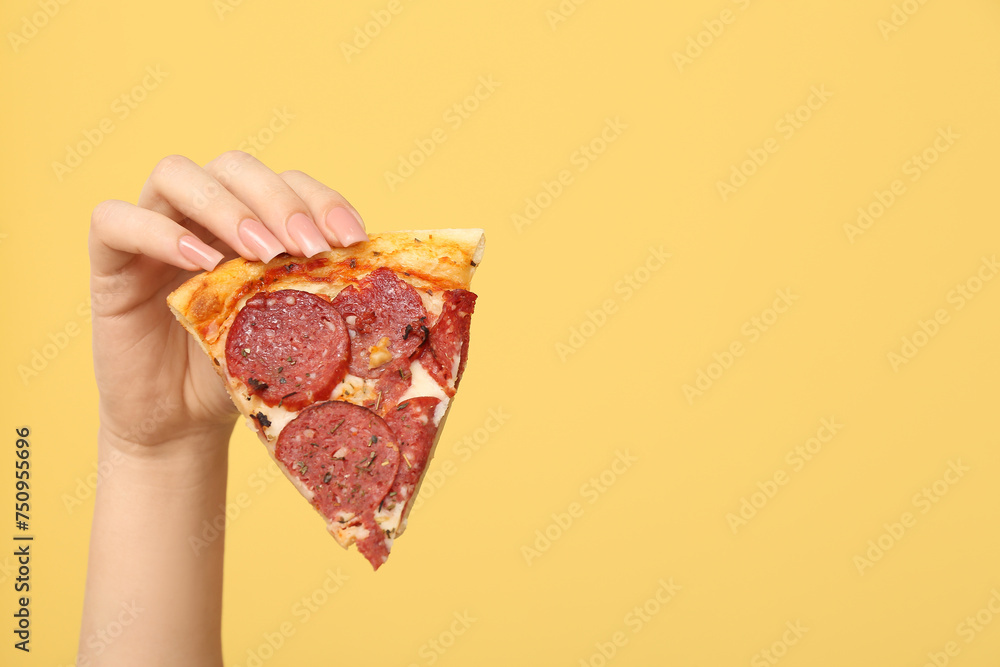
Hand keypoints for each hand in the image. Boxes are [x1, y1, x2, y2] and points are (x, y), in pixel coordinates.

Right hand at [88, 151, 368, 453]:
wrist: (183, 424)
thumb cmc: (240, 371)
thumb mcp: (292, 330)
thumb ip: (321, 297)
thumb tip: (387, 285)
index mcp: (252, 221)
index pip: (288, 182)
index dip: (321, 200)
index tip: (351, 240)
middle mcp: (202, 214)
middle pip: (235, 166)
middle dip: (278, 200)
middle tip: (306, 247)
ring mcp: (153, 230)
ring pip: (177, 175)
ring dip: (227, 207)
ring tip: (262, 253)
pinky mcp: (110, 259)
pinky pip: (115, 219)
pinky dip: (159, 231)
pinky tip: (201, 261)